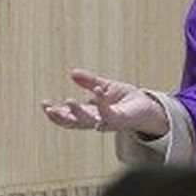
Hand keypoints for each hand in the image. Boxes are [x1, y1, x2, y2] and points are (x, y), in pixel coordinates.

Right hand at [40, 69, 168, 138]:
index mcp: (91, 114)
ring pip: (89, 121)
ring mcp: (108, 122)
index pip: (69, 116)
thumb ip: (90, 82)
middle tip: (48, 109)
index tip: (44, 104)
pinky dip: (102, 103)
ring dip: (78, 112)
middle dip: (60, 117)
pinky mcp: (121, 119)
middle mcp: (97, 120)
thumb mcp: (106, 87)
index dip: (56, 112)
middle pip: (74, 123)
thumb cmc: (128, 101)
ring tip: (68, 101)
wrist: (151, 110)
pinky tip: (98, 92)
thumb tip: (72, 72)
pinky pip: (109, 113)